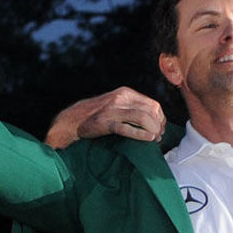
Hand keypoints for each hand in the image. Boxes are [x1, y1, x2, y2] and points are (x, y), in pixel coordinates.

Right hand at [44, 87, 166, 148]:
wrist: (72, 120)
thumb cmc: (97, 115)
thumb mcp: (116, 104)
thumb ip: (133, 108)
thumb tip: (154, 120)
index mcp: (125, 93)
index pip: (152, 104)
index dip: (161, 118)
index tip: (161, 128)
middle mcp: (121, 98)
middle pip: (151, 110)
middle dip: (159, 124)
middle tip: (159, 136)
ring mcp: (113, 110)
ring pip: (142, 117)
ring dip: (153, 129)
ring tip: (155, 139)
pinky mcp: (105, 122)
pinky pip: (127, 128)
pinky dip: (141, 134)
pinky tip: (148, 139)